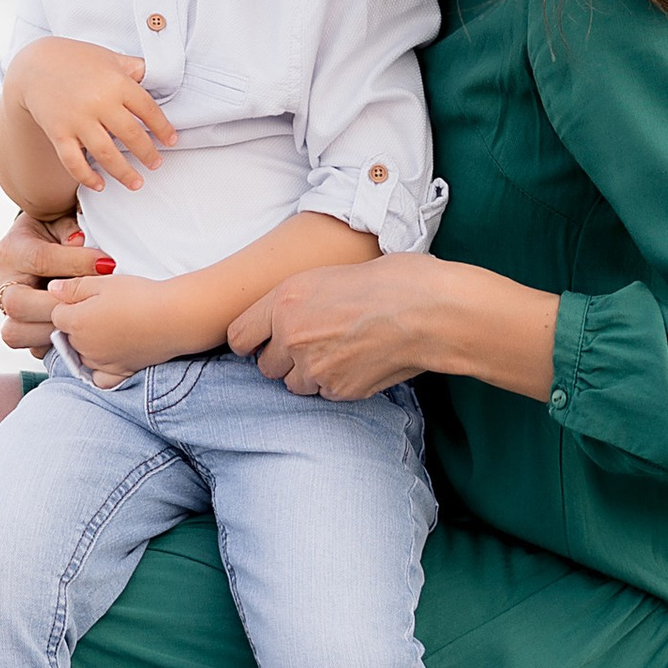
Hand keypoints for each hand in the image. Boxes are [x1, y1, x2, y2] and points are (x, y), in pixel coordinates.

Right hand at [0, 213, 81, 354]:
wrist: (45, 247)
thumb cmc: (57, 233)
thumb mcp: (63, 221)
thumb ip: (71, 231)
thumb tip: (80, 242)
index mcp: (13, 250)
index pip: (39, 260)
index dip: (75, 263)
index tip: (108, 264)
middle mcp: (4, 283)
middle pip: (17, 304)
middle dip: (57, 307)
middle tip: (88, 304)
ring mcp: (8, 311)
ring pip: (15, 333)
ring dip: (52, 331)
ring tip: (83, 322)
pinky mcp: (22, 330)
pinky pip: (32, 348)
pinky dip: (56, 346)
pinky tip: (79, 335)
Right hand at [6, 38, 177, 191]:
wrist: (34, 65)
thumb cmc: (77, 60)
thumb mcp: (110, 57)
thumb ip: (134, 68)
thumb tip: (158, 76)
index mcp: (116, 82)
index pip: (148, 109)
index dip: (163, 128)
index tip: (171, 141)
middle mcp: (99, 102)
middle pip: (131, 135)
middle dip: (148, 154)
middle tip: (156, 164)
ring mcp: (77, 120)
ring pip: (106, 154)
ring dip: (124, 173)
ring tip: (137, 183)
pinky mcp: (58, 133)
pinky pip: (74, 162)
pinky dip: (87, 177)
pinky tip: (100, 185)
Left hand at [48, 268, 188, 388]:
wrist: (175, 317)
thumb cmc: (141, 296)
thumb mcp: (103, 282)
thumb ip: (73, 287)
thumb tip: (53, 289)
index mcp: (76, 323)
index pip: (57, 315)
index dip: (69, 303)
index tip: (86, 297)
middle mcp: (85, 347)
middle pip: (68, 337)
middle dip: (77, 324)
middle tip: (102, 309)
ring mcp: (103, 363)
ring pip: (83, 356)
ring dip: (89, 345)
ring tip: (111, 327)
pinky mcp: (121, 373)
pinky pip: (100, 379)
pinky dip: (100, 370)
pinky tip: (109, 356)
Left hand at [226, 252, 558, 403]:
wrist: (430, 310)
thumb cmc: (390, 279)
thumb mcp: (331, 273)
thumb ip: (300, 298)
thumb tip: (288, 314)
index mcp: (284, 300)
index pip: (237, 337)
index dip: (251, 340)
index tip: (264, 339)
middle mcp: (291, 336)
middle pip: (265, 367)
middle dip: (284, 359)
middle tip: (314, 343)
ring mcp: (314, 368)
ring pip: (294, 385)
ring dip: (309, 374)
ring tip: (340, 352)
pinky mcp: (339, 391)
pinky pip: (325, 394)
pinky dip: (336, 384)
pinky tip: (359, 363)